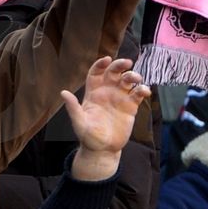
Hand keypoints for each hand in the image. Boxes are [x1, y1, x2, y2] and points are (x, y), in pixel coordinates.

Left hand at [63, 57, 150, 180]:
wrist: (102, 149)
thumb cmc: (88, 136)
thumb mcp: (79, 122)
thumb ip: (73, 107)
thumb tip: (63, 92)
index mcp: (93, 93)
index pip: (96, 73)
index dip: (100, 65)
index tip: (107, 59)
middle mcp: (107, 93)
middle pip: (113, 73)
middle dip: (119, 65)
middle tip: (127, 62)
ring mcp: (119, 99)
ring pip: (127, 81)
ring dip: (132, 76)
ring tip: (135, 78)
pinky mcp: (130, 107)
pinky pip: (137, 94)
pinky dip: (142, 90)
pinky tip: (144, 90)